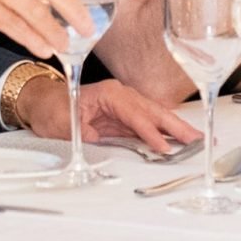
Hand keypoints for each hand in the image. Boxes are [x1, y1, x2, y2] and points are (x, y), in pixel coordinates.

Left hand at [18, 78, 200, 153]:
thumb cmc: (51, 108)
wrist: (43, 102)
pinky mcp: (124, 117)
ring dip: (176, 129)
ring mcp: (124, 106)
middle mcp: (121, 96)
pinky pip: (148, 124)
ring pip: (155, 117)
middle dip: (177, 126)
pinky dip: (164, 132)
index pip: (135, 114)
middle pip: (153, 111)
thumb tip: (95, 139)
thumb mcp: (61, 122)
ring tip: (198, 139)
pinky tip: (179, 140)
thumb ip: (80, 130)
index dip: (150, 132)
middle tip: (198, 139)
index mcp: (108, 93)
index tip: (164, 147)